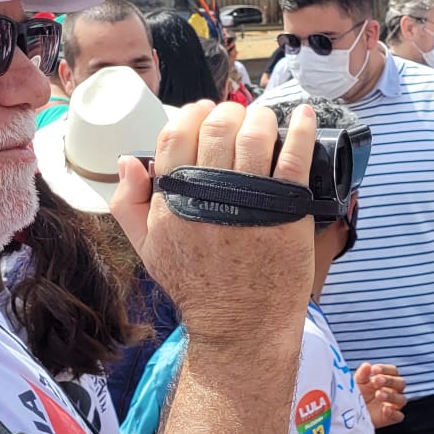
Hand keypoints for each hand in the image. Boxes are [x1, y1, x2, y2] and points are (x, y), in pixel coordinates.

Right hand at [110, 100, 316, 347]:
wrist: (240, 322)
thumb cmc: (196, 287)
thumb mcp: (148, 249)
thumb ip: (129, 204)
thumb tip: (128, 160)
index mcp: (174, 197)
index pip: (176, 134)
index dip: (192, 114)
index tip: (205, 111)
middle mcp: (209, 191)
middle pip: (218, 126)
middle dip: (230, 112)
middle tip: (240, 117)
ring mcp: (250, 197)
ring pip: (256, 134)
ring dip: (263, 118)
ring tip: (267, 120)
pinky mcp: (288, 206)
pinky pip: (296, 155)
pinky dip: (303, 129)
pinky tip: (306, 116)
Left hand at [356, 363, 405, 428]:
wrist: (351, 413)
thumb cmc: (357, 395)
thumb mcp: (357, 383)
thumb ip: (362, 374)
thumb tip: (367, 365)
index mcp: (387, 380)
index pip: (393, 371)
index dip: (385, 369)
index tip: (374, 369)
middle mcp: (394, 391)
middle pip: (401, 383)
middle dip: (389, 381)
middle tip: (377, 380)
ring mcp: (394, 405)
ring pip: (402, 399)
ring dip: (391, 395)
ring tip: (378, 394)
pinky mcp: (391, 417)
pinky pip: (399, 416)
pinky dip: (394, 413)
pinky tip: (385, 409)